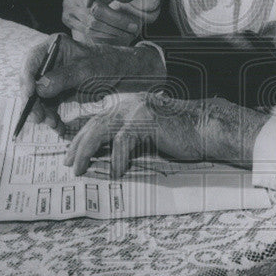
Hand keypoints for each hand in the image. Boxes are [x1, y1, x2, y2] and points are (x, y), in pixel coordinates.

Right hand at [20, 34, 165, 129]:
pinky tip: (58, 127)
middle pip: (32, 82)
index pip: (32, 61)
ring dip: (43, 113)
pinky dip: (52, 116)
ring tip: (54, 124)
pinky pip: (50, 105)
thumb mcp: (88, 70)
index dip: (26, 79)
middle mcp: (50, 61)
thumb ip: (63, 78)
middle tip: (39, 119)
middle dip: (34, 102)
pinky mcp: (60, 91)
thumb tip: (39, 87)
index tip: (28, 97)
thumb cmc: (110, 65)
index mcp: (55, 46)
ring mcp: (54, 76)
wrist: (126, 74)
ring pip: (39, 97)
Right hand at [62, 0, 141, 44]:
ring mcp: (68, 10)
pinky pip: (87, 33)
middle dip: (116, 21)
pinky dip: (103, 37)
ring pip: (90, 25)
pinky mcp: (69, 22)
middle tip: (133, 27)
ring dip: (112, 32)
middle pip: (93, 12)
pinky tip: (117, 38)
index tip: (90, 2)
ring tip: (128, 34)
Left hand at [64, 92, 270, 177]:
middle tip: (69, 164)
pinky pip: (123, 142)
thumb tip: (104, 157)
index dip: (81, 136)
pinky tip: (117, 172)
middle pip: (95, 124)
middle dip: (78, 145)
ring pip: (102, 131)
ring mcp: (138, 109)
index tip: (71, 153)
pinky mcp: (147, 120)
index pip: (98, 119)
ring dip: (88, 152)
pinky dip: (118, 159)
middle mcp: (130, 103)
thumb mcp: (148, 136)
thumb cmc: (181, 136)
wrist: (206, 129)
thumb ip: (128, 140)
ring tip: (81, 169)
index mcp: (129, 104)